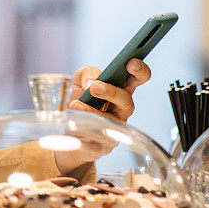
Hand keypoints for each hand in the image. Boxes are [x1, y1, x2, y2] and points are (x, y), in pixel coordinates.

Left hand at [54, 59, 151, 173]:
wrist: (69, 127)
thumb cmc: (81, 99)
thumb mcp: (80, 79)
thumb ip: (88, 73)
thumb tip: (90, 82)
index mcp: (121, 88)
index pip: (138, 78)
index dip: (139, 70)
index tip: (131, 63)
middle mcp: (121, 109)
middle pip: (127, 101)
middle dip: (112, 92)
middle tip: (95, 87)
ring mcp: (115, 128)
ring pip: (111, 121)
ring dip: (92, 111)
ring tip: (76, 104)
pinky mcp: (104, 145)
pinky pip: (97, 138)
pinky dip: (84, 128)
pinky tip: (74, 122)